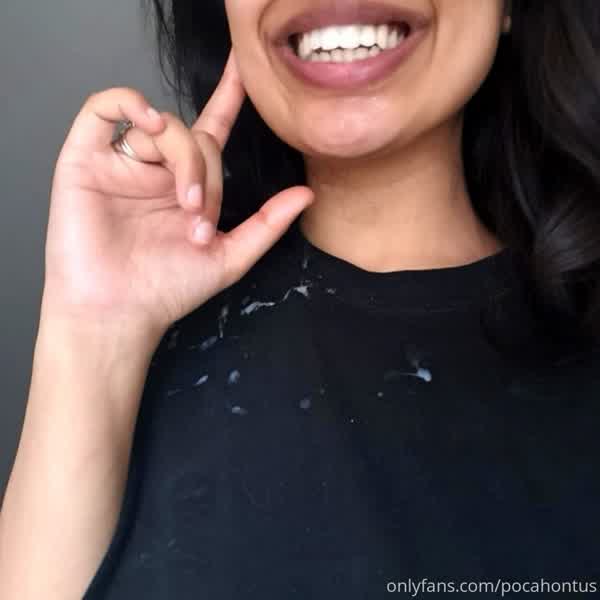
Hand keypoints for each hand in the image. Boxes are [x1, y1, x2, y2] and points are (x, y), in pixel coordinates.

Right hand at [43, 51, 313, 339]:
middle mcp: (157, 169)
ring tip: (184, 206)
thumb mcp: (230, 257)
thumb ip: (268, 223)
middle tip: (200, 220)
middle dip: (208, 177)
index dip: (230, 98)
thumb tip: (308, 194)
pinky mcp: (85, 159)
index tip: (249, 71)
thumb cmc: (169, 290)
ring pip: (162, 127)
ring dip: (183, 162)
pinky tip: (149, 123)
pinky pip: (104, 109)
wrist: (119, 312)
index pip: (212, 131)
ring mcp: (122, 162)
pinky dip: (128, 103)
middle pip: (195, 138)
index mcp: (188, 186)